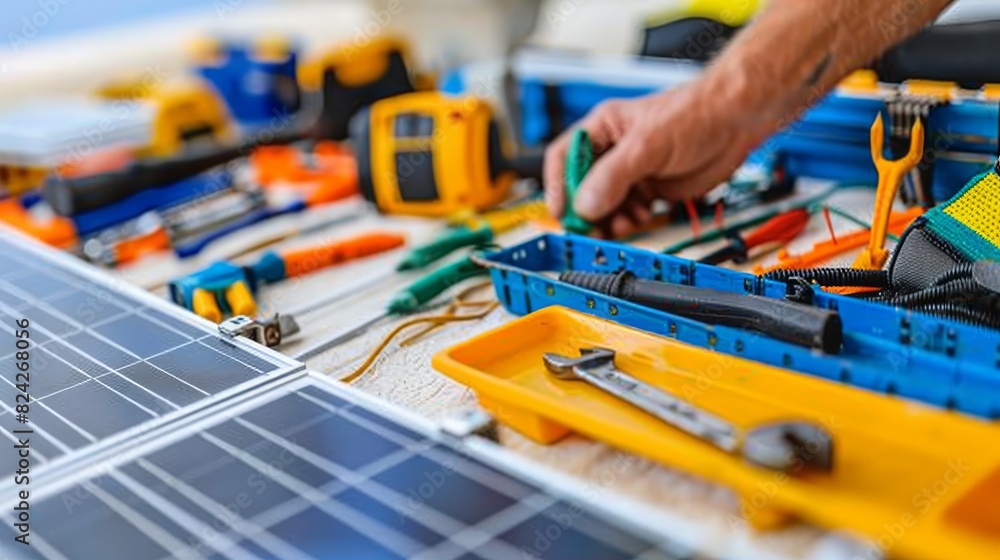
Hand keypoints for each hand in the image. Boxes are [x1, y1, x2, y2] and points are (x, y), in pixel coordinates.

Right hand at [543, 81, 774, 238]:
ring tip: (620, 226)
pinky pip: (628, 213)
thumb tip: (586, 205)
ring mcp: (631, 173)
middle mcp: (613, 152)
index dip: (558, 186)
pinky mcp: (650, 189)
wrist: (737, 122)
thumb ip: (613, 176)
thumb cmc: (695, 114)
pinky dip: (630, 222)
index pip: (563, 158)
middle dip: (586, 211)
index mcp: (602, 129)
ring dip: (609, 220)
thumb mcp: (647, 144)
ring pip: (605, 205)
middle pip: (582, 188)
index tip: (563, 211)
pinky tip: (640, 219)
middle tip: (590, 229)